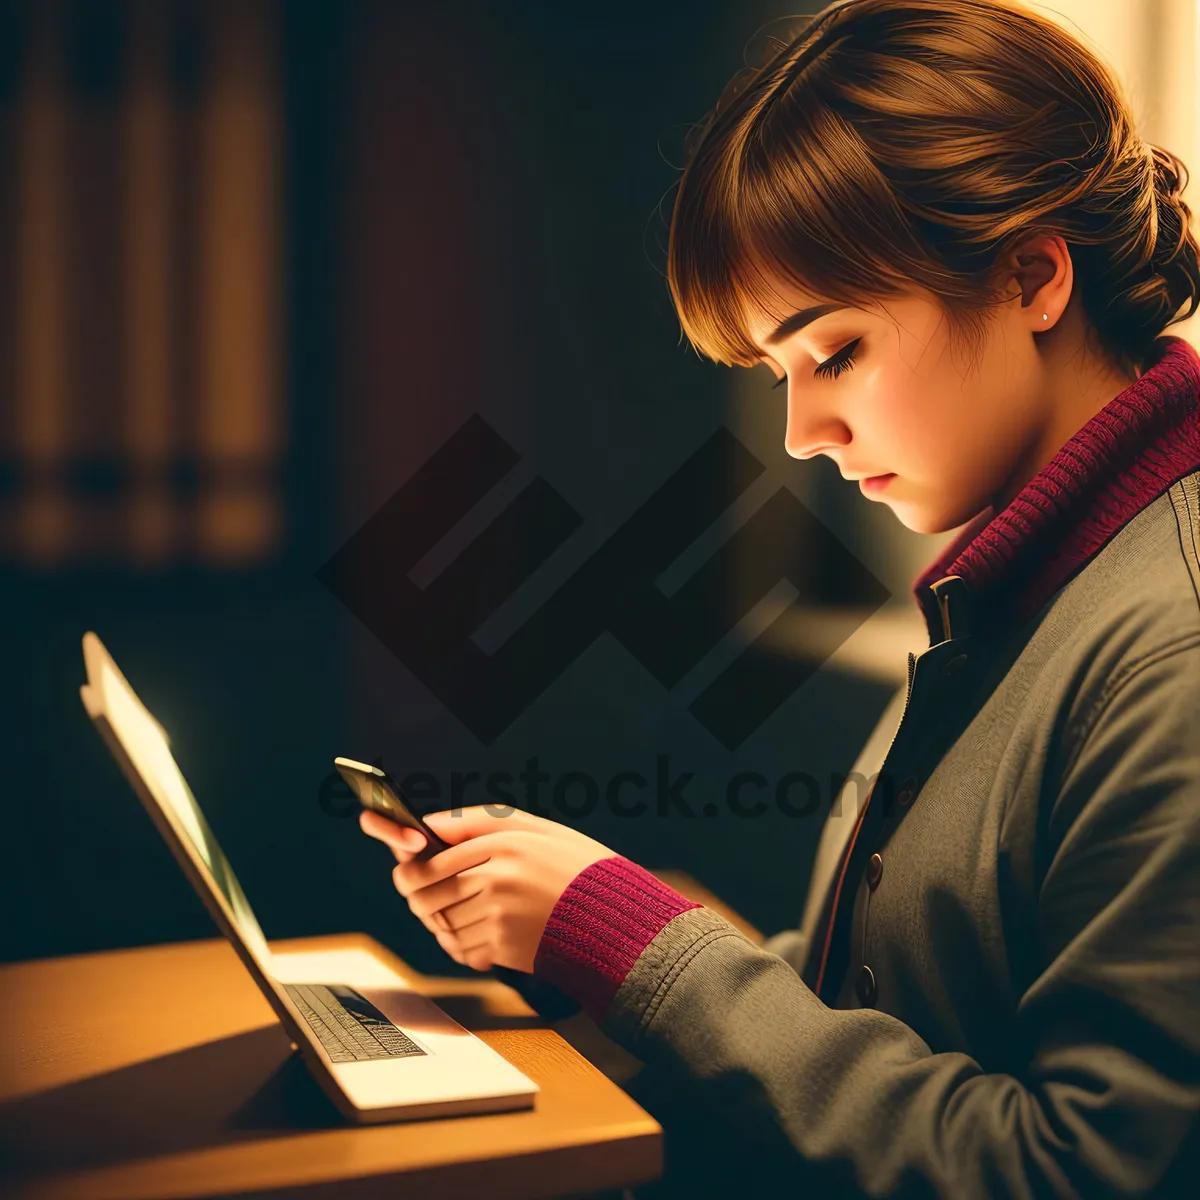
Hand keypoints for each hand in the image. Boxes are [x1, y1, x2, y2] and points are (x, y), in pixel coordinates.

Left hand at [359, 805, 616, 971]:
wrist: (617, 917)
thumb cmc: (576, 867)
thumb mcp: (536, 829)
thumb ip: (479, 821)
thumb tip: (430, 824)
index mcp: (503, 843)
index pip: (430, 861)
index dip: (409, 872)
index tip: (406, 876)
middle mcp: (497, 878)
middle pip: (426, 895)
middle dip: (417, 900)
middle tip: (423, 898)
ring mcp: (500, 915)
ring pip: (442, 925)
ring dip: (441, 924)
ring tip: (460, 916)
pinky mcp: (506, 947)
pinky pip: (462, 951)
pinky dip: (461, 947)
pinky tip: (479, 936)